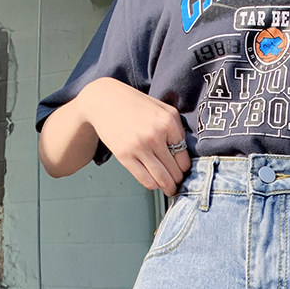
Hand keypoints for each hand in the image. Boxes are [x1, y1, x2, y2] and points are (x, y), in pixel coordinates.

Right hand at [78, 77, 190, 194]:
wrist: (104, 100)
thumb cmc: (135, 105)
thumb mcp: (162, 109)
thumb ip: (176, 130)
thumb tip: (185, 157)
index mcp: (168, 122)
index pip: (184, 158)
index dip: (184, 168)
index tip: (181, 171)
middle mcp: (155, 135)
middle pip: (175, 171)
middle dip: (177, 180)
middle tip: (176, 183)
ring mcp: (139, 146)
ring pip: (162, 179)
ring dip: (168, 187)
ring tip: (169, 189)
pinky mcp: (125, 155)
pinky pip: (146, 180)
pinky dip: (153, 185)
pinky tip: (154, 182)